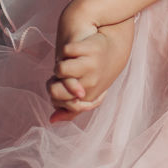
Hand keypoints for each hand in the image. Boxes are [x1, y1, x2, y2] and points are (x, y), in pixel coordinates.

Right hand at [48, 4, 132, 121]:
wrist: (115, 47)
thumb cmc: (97, 72)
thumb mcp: (87, 94)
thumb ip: (70, 109)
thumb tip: (52, 120)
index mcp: (88, 95)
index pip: (57, 101)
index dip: (54, 92)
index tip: (61, 84)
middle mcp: (91, 84)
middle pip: (55, 88)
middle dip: (55, 79)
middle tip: (63, 73)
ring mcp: (92, 66)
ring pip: (60, 69)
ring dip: (61, 62)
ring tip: (69, 60)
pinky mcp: (91, 48)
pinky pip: (67, 50)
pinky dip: (68, 48)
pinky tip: (76, 48)